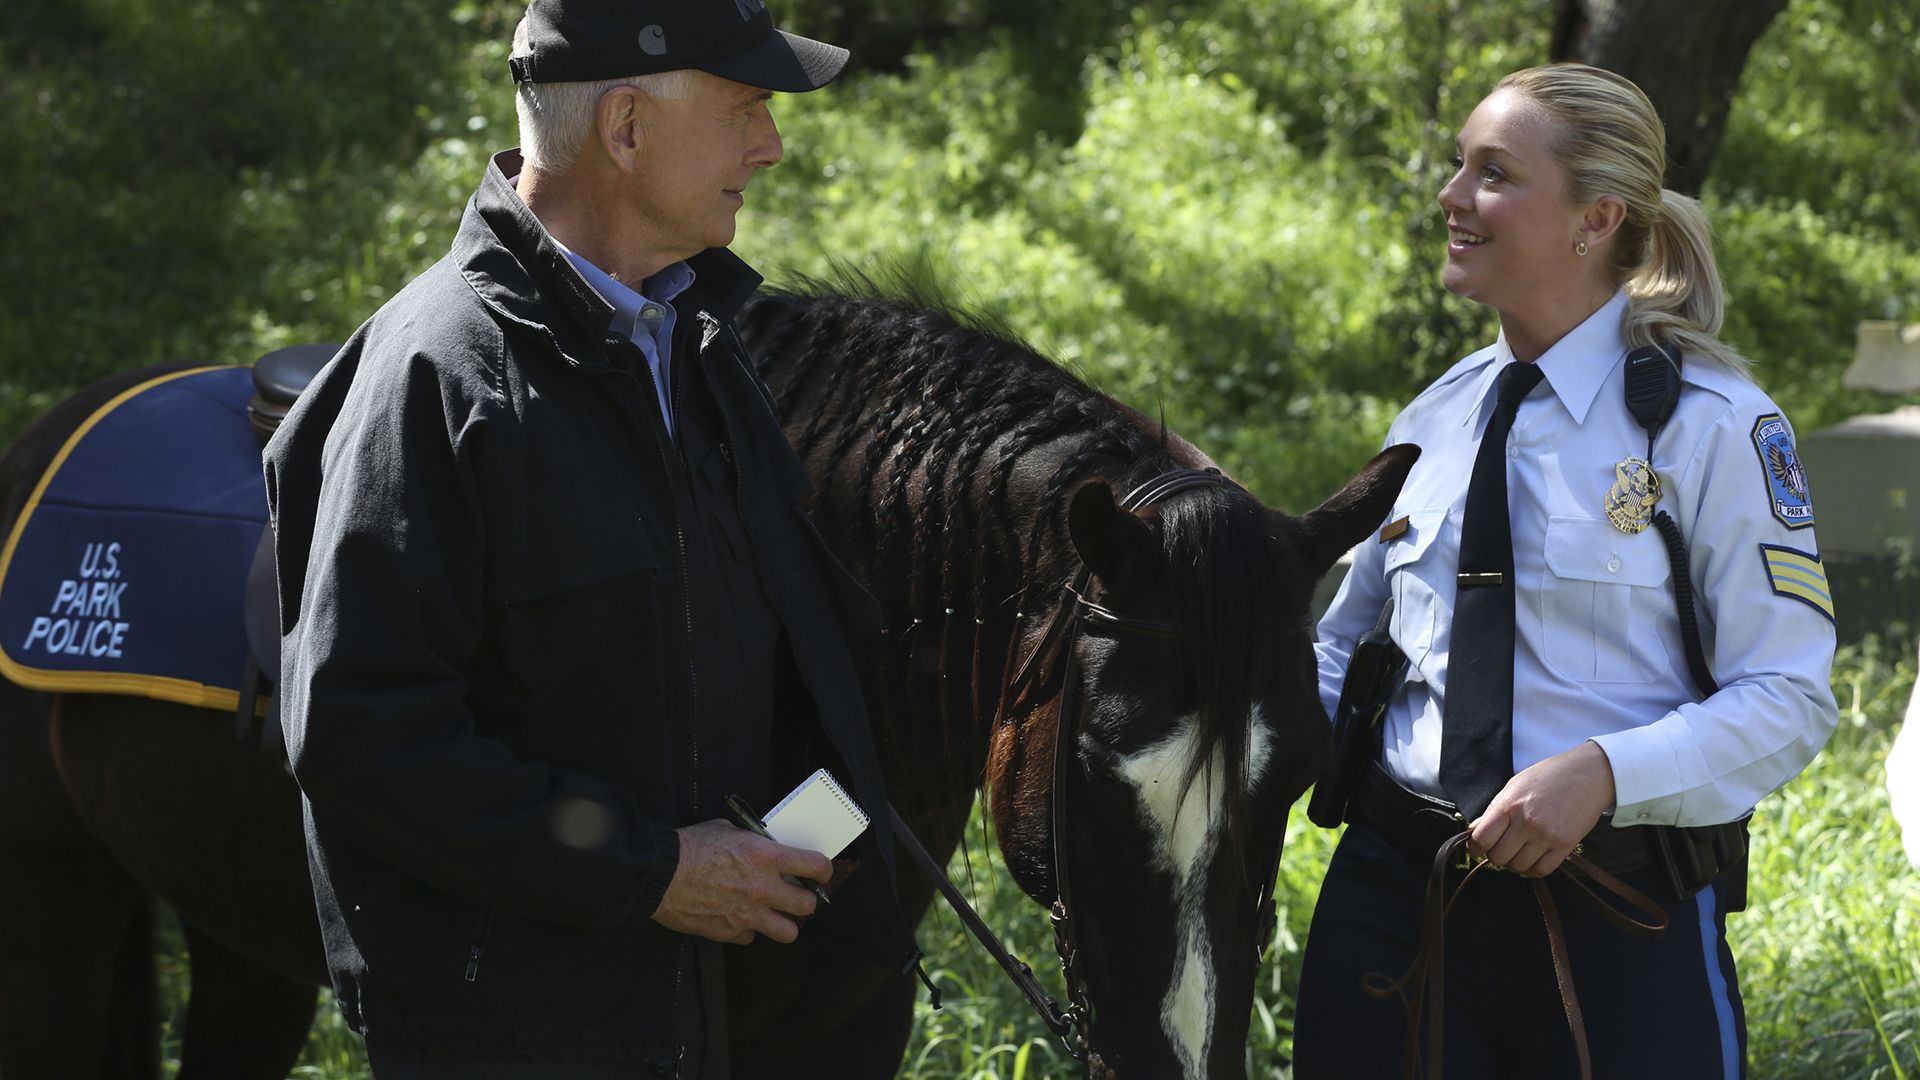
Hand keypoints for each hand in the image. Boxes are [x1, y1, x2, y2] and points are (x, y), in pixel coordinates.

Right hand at [651, 819, 834, 944]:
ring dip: (784, 923)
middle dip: (806, 900)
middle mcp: (764, 889)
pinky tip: (738, 918)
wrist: (659, 874)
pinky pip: (751, 937)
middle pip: (808, 905)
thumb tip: (764, 847)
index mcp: (767, 857)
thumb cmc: (690, 846)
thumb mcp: (729, 831)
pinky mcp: (730, 933)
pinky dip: (748, 930)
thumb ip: (753, 843)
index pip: (816, 866)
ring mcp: (748, 915)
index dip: (824, 870)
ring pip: (788, 932)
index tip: (821, 873)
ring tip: (774, 914)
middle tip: (796, 895)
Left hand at [1468, 740, 1616, 877]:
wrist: (1589, 774)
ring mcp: (1547, 836)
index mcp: (1510, 805)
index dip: (1475, 847)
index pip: (1482, 838)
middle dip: (1495, 855)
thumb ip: (1495, 810)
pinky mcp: (1565, 845)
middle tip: (1501, 847)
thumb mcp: (1515, 785)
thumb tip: (1475, 829)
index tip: (1477, 847)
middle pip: (1498, 857)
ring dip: (1514, 862)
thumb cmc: (1551, 776)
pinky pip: (1541, 870)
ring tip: (1519, 850)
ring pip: (1518, 866)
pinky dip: (1532, 869)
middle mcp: (1527, 822)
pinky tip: (1532, 857)